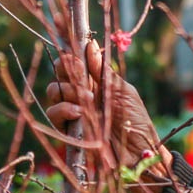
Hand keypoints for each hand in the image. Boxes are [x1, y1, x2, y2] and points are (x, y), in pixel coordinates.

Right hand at [44, 39, 173, 192]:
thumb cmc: (136, 120)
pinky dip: (63, 109)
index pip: (76, 60)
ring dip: (67, 91)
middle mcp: (82, 93)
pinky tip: (78, 112)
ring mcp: (74, 110)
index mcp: (96, 81)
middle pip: (60, 73)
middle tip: (81, 76)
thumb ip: (102, 71)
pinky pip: (54, 113)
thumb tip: (89, 45)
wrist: (138, 153)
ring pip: (54, 91)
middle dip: (66, 70)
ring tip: (87, 99)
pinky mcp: (68, 129)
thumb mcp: (122, 91)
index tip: (68, 40)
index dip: (69, 50)